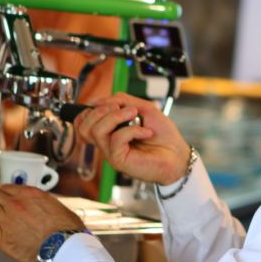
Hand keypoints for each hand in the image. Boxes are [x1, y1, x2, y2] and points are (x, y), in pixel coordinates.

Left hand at [0, 185, 84, 261]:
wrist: (62, 245)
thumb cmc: (66, 230)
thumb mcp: (59, 209)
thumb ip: (46, 206)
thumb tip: (44, 209)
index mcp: (32, 195)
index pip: (10, 188)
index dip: (2, 191)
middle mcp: (17, 203)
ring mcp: (7, 218)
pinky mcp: (1, 235)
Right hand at [75, 92, 190, 184]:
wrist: (178, 154)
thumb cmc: (163, 135)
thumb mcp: (143, 108)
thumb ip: (122, 100)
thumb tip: (100, 101)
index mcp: (109, 130)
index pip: (82, 122)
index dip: (90, 109)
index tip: (109, 103)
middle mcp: (107, 142)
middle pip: (84, 127)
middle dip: (101, 110)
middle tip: (123, 108)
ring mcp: (111, 152)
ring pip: (97, 131)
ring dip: (115, 117)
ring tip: (134, 115)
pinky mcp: (119, 161)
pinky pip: (116, 139)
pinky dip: (132, 130)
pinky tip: (146, 132)